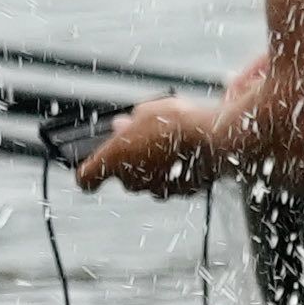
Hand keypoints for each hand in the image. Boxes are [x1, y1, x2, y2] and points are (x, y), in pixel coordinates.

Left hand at [78, 91, 237, 195]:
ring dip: (155, 166)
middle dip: (131, 160)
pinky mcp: (183, 193)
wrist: (217, 140)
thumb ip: (130, 123)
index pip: (86, 179)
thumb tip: (123, 126)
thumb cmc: (176, 122)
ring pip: (150, 181)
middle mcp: (133, 181)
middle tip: (143, 139)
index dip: (88, 173)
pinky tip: (188, 153)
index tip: (92, 168)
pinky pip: (174, 184)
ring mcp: (159, 190)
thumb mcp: (146, 111)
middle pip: (124, 176)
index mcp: (114, 160)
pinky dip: (177, 172)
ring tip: (170, 143)